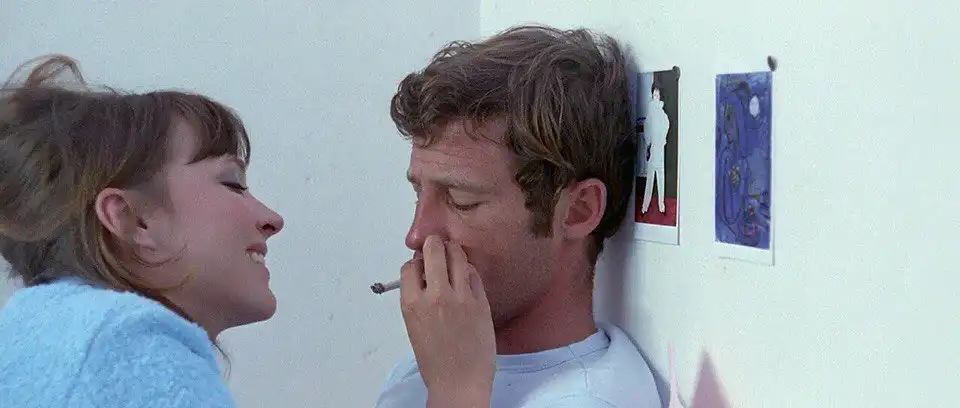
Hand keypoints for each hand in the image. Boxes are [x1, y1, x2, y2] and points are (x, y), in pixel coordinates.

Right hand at [399, 235, 495, 407]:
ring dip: (453, 251)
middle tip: (437, 246)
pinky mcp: (482, 301)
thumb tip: (423, 275)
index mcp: (412, 304)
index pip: (410, 266)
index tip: (421, 265)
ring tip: (453, 255)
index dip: (415, 263)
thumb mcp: (415, 326)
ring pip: (457, 255)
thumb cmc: (434, 359)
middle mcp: (435, 295)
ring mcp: (461, 297)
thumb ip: (418, 298)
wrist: (459, 382)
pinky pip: (474, 273)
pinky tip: (467, 276)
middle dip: (434, 244)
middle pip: (433, 250)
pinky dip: (469, 270)